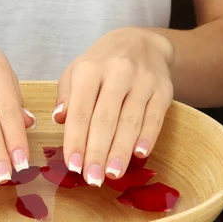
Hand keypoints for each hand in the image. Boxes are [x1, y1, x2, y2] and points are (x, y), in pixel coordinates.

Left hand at [53, 27, 173, 184]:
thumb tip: (59, 119)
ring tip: (112, 174)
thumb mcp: (76, 72)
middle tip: (92, 179)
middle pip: (105, 119)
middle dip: (97, 152)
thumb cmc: (101, 64)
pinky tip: (139, 155)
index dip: (76, 139)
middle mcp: (117, 72)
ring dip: (121, 150)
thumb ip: (66, 96)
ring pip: (131, 120)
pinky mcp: (163, 89)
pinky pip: (155, 117)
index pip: (81, 110)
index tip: (72, 165)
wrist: (140, 42)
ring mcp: (143, 81)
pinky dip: (148, 137)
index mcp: (90, 69)